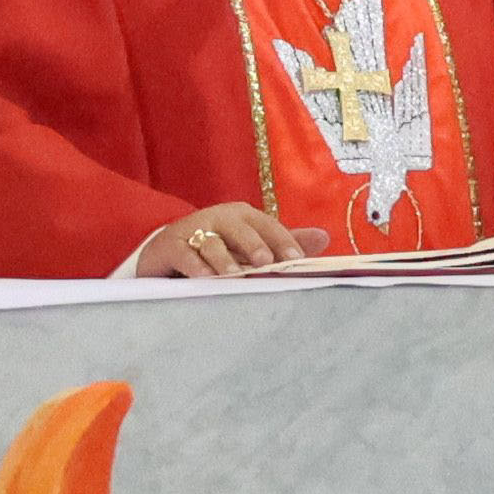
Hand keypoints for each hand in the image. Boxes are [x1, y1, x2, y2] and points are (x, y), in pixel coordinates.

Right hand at [130, 201, 302, 280]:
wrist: (169, 248)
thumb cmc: (219, 247)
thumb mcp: (250, 244)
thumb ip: (283, 242)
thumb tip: (324, 237)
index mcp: (243, 215)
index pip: (267, 225)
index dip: (283, 241)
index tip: (297, 260)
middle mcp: (219, 218)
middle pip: (240, 228)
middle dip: (254, 245)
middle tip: (266, 262)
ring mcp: (193, 229)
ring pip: (211, 242)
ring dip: (223, 259)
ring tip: (233, 275)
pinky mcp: (170, 245)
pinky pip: (184, 254)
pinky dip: (194, 265)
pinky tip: (204, 278)